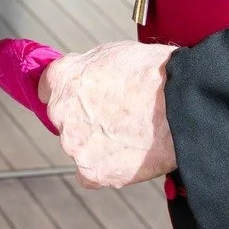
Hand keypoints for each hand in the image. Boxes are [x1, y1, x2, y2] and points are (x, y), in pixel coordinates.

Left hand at [40, 41, 177, 188]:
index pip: (47, 89)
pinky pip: (91, 175)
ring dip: (97, 145)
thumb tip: (81, 78)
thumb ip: (84, 69)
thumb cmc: (152, 75)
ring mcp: (76, 145)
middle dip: (85, 119)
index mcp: (62, 79)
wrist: (180, 104)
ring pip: (80, 148)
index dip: (67, 93)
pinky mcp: (93, 172)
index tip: (78, 98)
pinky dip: (106, 169)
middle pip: (65, 120)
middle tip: (116, 116)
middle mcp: (61, 113)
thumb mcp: (110, 53)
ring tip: (130, 134)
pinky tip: (127, 156)